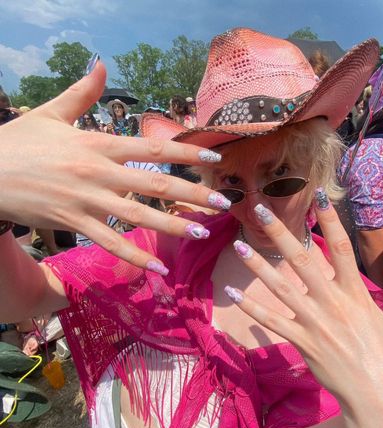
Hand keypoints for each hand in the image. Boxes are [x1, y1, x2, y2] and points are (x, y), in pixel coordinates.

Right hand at [0, 61, 229, 270]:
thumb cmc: (19, 142)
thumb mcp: (51, 113)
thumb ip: (82, 93)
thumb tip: (101, 64)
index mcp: (99, 143)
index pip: (152, 147)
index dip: (186, 153)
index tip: (214, 159)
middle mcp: (99, 172)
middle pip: (156, 184)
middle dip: (193, 194)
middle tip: (223, 203)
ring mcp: (88, 200)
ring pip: (139, 216)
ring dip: (174, 225)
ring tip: (202, 233)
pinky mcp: (74, 223)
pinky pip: (111, 243)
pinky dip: (135, 256)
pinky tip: (158, 268)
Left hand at [226, 194, 382, 427]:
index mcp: (358, 294)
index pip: (344, 248)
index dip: (331, 220)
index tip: (318, 195)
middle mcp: (334, 303)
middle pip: (303, 260)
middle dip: (281, 232)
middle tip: (260, 210)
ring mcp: (316, 323)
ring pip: (281, 288)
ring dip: (259, 266)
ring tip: (239, 246)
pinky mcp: (304, 344)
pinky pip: (274, 323)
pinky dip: (253, 309)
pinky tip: (235, 294)